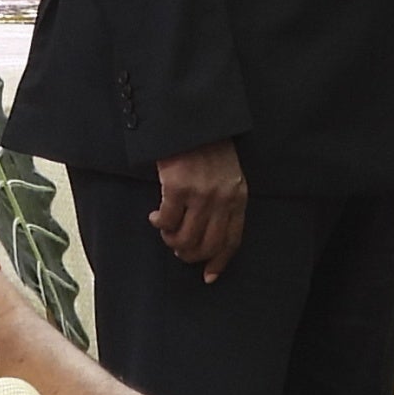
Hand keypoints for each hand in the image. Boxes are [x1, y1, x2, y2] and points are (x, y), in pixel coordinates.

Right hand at [152, 141, 250, 280]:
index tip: (208, 276)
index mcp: (238, 196)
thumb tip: (209, 236)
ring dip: (172, 240)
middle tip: (178, 249)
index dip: (219, 261)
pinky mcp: (177, 188)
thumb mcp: (227, 174)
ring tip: (166, 231)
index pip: (232, 240)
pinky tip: (155, 217)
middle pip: (207, 245)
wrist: (191, 118)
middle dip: (190, 254)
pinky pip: (167, 221)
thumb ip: (224, 201)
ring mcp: (200, 194)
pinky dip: (159, 224)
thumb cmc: (207, 146)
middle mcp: (222, 199)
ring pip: (185, 238)